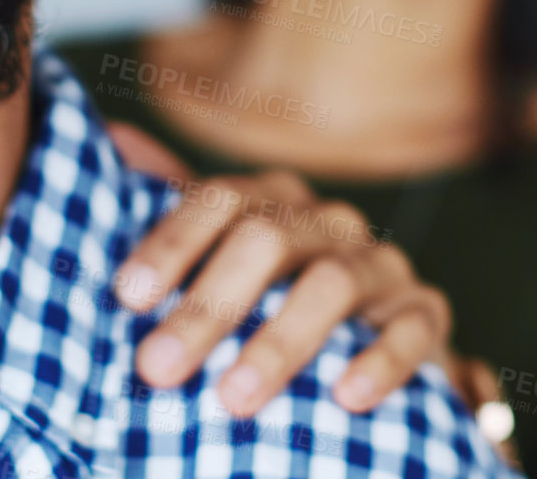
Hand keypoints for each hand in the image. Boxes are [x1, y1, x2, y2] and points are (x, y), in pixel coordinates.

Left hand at [106, 122, 452, 418]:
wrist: (372, 341)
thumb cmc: (274, 301)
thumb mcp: (220, 258)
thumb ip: (169, 209)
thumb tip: (111, 138)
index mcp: (273, 202)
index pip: (218, 200)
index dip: (171, 244)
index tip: (126, 298)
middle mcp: (326, 221)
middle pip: (266, 241)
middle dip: (208, 307)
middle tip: (158, 368)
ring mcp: (380, 263)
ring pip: (333, 283)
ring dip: (280, 341)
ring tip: (233, 398)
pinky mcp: (425, 311)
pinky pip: (412, 326)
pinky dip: (380, 360)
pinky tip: (346, 397)